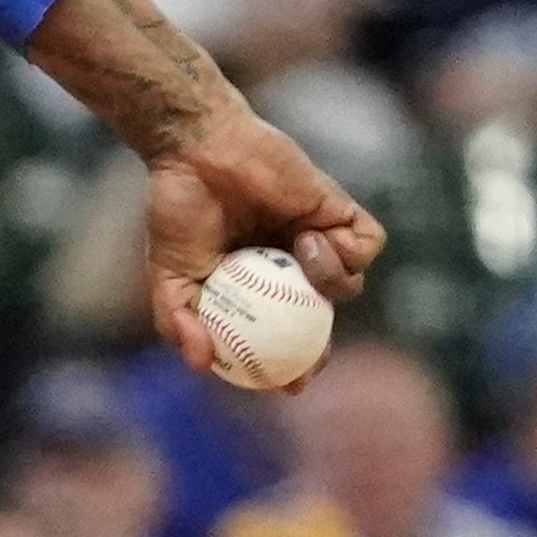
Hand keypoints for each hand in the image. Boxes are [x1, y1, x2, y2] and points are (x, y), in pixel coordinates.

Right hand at [136, 104, 381, 385]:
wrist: (197, 149)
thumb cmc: (179, 207)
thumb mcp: (170, 274)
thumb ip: (178, 320)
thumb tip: (199, 364)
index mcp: (257, 285)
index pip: (284, 335)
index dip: (291, 364)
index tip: (288, 386)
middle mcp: (291, 266)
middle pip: (325, 318)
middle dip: (324, 346)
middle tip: (313, 361)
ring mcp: (318, 237)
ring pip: (350, 284)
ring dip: (329, 283)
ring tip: (294, 258)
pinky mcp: (338, 210)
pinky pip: (366, 244)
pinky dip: (346, 252)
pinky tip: (308, 238)